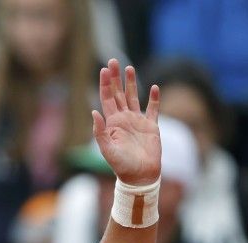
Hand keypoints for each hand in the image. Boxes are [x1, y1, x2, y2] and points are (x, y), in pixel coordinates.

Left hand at [92, 59, 160, 185]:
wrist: (140, 176)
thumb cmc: (122, 166)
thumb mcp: (107, 150)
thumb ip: (100, 132)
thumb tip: (93, 112)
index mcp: (112, 123)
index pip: (107, 99)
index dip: (105, 84)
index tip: (104, 70)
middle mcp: (124, 119)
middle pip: (118, 94)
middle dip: (116, 78)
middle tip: (113, 61)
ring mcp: (138, 121)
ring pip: (133, 97)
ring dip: (132, 83)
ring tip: (129, 68)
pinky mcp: (152, 126)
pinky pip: (153, 109)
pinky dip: (154, 98)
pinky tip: (154, 87)